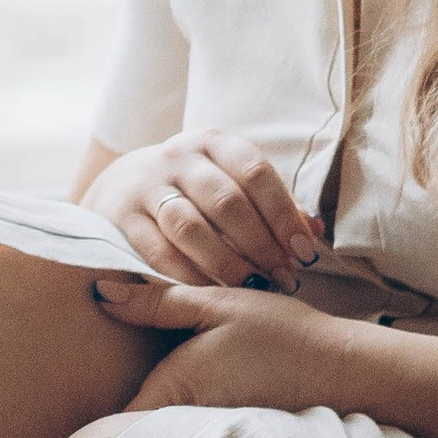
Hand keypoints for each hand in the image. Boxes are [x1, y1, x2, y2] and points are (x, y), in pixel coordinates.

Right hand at [84, 128, 320, 291]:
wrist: (120, 185)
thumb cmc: (195, 191)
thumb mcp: (231, 182)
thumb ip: (272, 205)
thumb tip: (316, 230)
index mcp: (214, 142)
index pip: (256, 174)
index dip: (284, 215)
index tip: (304, 254)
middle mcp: (178, 157)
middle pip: (226, 202)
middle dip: (260, 246)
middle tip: (282, 280)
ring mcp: (146, 185)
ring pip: (190, 227)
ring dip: (226, 264)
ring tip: (251, 290)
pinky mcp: (121, 216)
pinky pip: (157, 252)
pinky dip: (187, 277)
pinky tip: (211, 294)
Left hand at [92, 274, 359, 414]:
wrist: (345, 370)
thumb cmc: (281, 335)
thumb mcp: (216, 305)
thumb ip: (157, 303)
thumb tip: (100, 293)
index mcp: (172, 388)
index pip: (111, 423)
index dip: (86, 423)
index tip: (67, 410)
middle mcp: (184, 419)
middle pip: (131, 425)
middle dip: (110, 420)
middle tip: (88, 397)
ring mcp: (206, 428)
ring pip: (159, 424)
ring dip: (146, 413)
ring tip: (130, 393)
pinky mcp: (225, 427)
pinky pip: (187, 423)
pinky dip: (179, 411)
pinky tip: (188, 384)